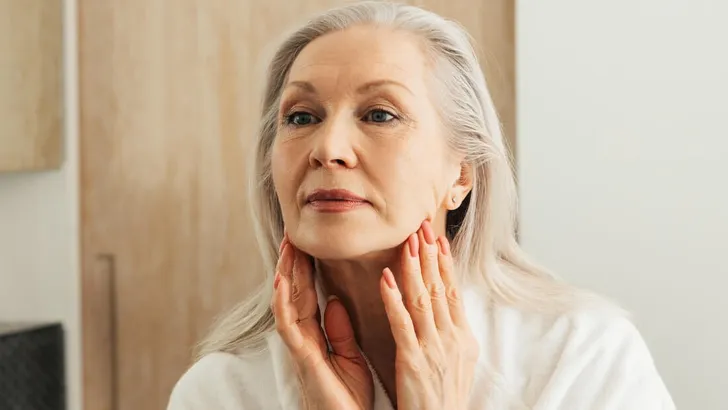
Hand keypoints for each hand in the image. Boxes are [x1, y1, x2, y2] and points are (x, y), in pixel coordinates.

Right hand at [273, 236, 373, 409]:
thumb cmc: (348, 399)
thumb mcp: (350, 357)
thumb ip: (341, 329)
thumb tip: (336, 300)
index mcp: (317, 337)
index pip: (309, 295)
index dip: (307, 269)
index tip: (307, 243)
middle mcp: (303, 339)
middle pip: (295, 293)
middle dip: (293, 264)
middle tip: (293, 233)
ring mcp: (299, 348)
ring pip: (287, 303)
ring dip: (286, 274)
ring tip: (287, 246)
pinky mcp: (302, 359)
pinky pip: (288, 326)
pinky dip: (283, 302)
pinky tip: (281, 282)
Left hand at [379, 220, 479, 409]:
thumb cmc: (445, 396)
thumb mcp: (460, 360)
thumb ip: (453, 331)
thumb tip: (449, 303)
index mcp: (463, 337)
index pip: (453, 290)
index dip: (444, 262)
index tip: (437, 238)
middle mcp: (452, 338)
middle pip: (439, 287)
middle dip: (430, 254)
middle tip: (421, 226)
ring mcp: (434, 348)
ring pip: (422, 299)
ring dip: (414, 268)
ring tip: (407, 242)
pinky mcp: (413, 360)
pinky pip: (402, 323)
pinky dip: (394, 298)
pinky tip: (386, 278)